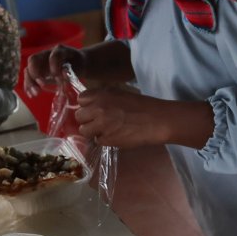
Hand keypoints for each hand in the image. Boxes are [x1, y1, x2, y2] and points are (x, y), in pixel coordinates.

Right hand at [23, 44, 85, 98]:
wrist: (77, 64)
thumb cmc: (77, 65)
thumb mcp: (80, 66)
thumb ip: (72, 71)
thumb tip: (63, 75)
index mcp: (59, 50)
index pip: (53, 54)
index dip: (53, 64)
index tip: (56, 75)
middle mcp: (46, 54)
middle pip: (34, 60)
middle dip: (35, 73)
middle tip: (41, 85)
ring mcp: (40, 63)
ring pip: (28, 69)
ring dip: (30, 82)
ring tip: (35, 94)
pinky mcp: (37, 72)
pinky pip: (29, 78)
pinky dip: (28, 86)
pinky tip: (31, 95)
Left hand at [74, 87, 213, 149]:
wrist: (158, 120)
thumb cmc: (142, 105)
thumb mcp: (120, 94)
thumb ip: (103, 99)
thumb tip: (90, 106)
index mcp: (102, 94)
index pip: (81, 99)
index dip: (87, 106)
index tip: (94, 110)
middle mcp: (98, 108)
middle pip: (79, 116)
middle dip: (87, 120)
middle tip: (99, 122)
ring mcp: (101, 124)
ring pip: (84, 131)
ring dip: (93, 132)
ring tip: (106, 131)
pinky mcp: (107, 139)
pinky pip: (97, 141)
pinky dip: (104, 140)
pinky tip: (116, 136)